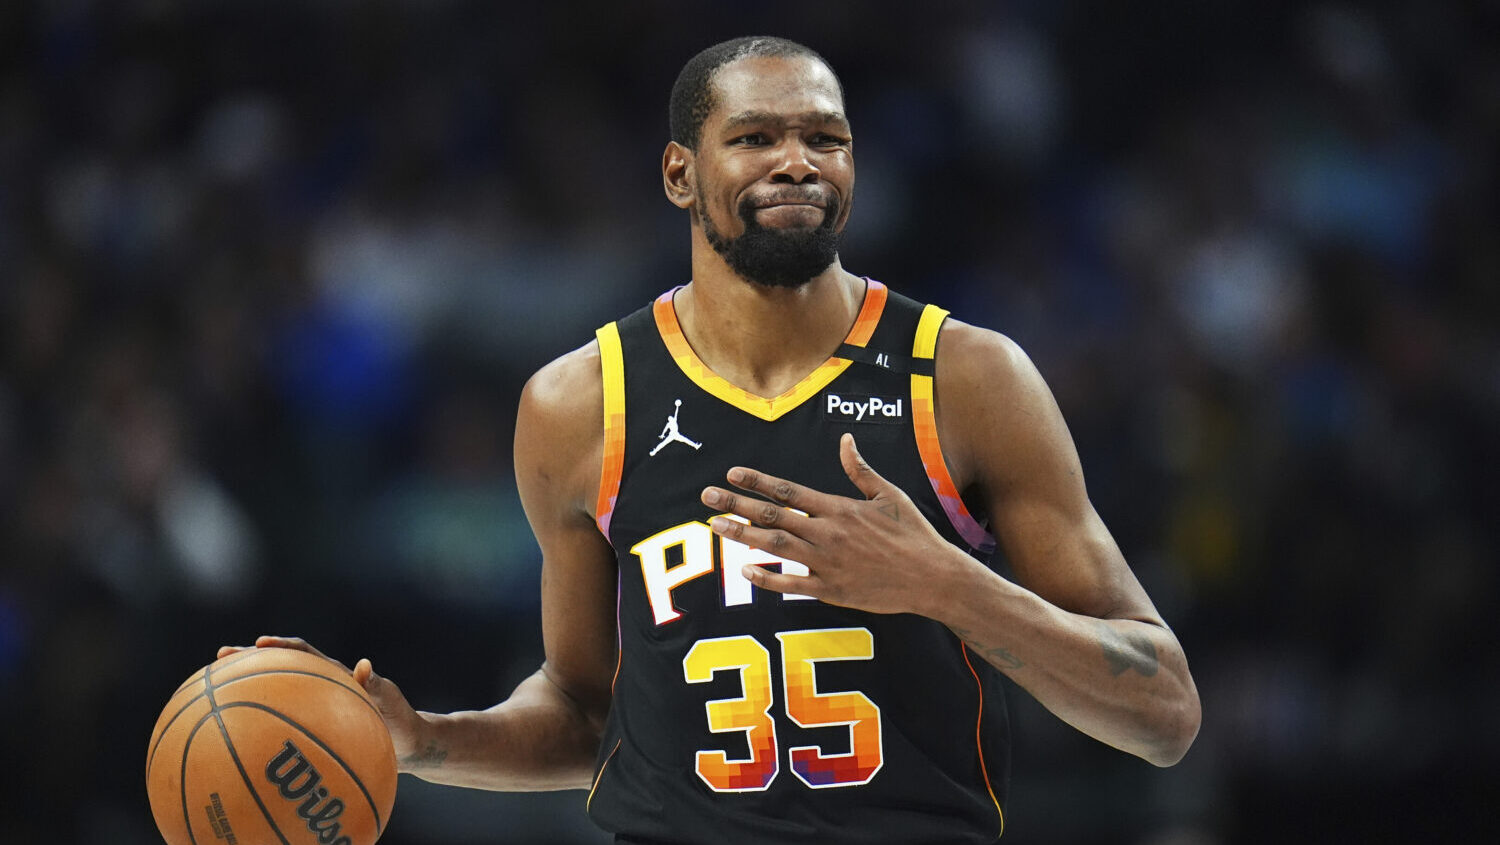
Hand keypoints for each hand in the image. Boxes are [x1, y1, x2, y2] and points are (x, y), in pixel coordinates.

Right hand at [217, 635, 428, 770]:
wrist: (406, 746)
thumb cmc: (400, 721)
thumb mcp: (390, 703)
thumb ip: (377, 686)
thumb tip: (364, 666)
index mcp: (336, 676)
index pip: (305, 654)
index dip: (282, 647)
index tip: (258, 642)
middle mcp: (321, 688)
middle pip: (280, 669)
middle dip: (249, 661)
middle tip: (218, 659)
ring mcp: (316, 708)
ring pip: (277, 696)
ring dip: (248, 691)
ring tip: (212, 695)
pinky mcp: (316, 728)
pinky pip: (284, 726)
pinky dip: (261, 730)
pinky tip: (237, 744)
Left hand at [699, 433, 977, 616]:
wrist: (933, 578)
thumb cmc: (913, 534)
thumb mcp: (889, 495)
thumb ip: (860, 470)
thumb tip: (844, 441)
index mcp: (839, 508)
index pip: (788, 491)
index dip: (757, 481)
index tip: (731, 474)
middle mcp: (828, 533)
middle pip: (773, 516)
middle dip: (737, 505)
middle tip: (708, 497)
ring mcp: (827, 563)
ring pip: (775, 547)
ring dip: (743, 535)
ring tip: (716, 526)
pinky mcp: (831, 590)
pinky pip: (791, 584)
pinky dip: (767, 578)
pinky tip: (744, 570)